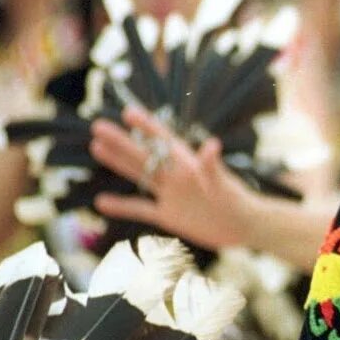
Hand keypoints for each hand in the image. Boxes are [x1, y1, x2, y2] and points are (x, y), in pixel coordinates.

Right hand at [89, 105, 250, 250]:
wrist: (243, 228)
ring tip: (96, 147)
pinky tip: (101, 202)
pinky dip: (122, 207)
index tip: (128, 112)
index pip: (163, 141)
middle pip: (144, 154)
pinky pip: (141, 209)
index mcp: (188, 164)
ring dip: (118, 163)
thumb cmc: (238, 202)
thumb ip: (213, 166)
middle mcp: (176, 176)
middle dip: (122, 140)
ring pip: (139, 176)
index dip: (147, 126)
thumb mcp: (224, 183)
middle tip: (97, 126)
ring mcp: (171, 195)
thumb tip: (212, 144)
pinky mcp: (169, 216)